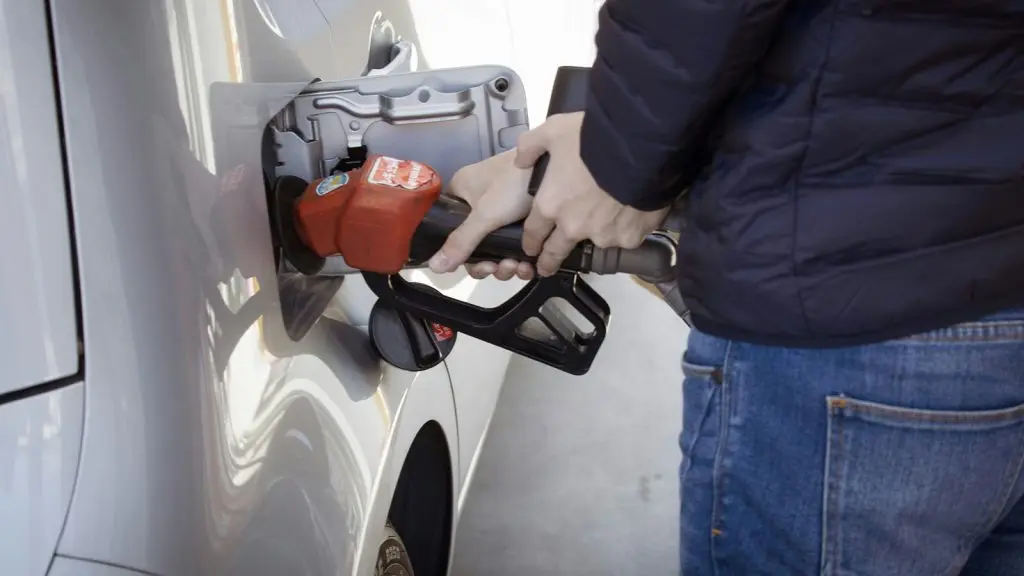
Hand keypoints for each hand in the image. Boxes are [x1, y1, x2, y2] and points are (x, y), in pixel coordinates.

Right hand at [427, 149, 535, 279]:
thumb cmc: (514, 183)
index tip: (480, 266)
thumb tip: (434, 268)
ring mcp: (501, 208)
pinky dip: (520, 258)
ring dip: (506, 264)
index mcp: (461, 192)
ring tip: (519, 267)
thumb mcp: (485, 215)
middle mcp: (477, 200)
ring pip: (496, 246)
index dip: (462, 254)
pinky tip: (529, 266)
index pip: (449, 229)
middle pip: (475, 243)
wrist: (557, 165)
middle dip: (489, 263)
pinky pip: (514, 242)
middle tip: (502, 269)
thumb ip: (461, 242)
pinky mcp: (522, 214)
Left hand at [515, 112, 669, 276]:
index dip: (530, 242)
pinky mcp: (629, 238)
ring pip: (595, 241)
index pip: (533, 233)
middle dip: (549, 261)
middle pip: (556, 252)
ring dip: (596, 233)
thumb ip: (531, 146)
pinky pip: (624, 237)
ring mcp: (602, 235)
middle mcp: (573, 226)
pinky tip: (630, 211)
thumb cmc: (593, 138)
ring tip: (607, 215)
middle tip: (547, 267)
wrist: (639, 148)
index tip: (531, 248)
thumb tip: (521, 160)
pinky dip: (625, 227)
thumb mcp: (554, 130)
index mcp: (550, 205)